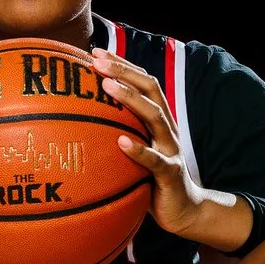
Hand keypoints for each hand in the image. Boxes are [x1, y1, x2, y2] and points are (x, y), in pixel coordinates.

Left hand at [92, 48, 217, 239]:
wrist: (184, 211)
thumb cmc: (151, 179)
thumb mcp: (134, 152)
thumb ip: (117, 133)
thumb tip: (80, 121)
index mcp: (158, 120)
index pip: (142, 82)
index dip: (122, 65)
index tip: (95, 52)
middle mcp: (167, 128)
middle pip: (150, 90)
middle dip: (124, 72)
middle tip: (97, 61)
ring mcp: (171, 150)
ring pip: (153, 117)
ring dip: (130, 98)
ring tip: (107, 86)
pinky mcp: (171, 174)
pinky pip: (154, 160)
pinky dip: (138, 150)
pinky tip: (120, 142)